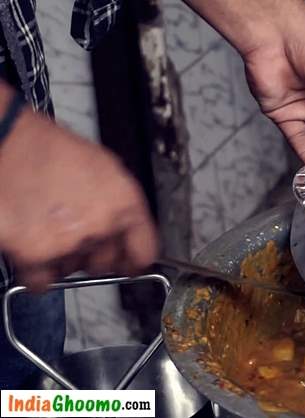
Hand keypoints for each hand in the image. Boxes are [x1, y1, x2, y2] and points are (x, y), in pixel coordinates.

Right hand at [0, 104, 157, 290]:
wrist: (6, 142)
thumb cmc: (48, 149)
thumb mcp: (103, 168)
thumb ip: (118, 204)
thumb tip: (125, 230)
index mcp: (125, 202)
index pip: (144, 251)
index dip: (135, 260)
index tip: (129, 265)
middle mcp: (102, 225)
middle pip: (106, 263)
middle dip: (92, 256)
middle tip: (75, 237)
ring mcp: (70, 241)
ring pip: (72, 270)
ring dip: (62, 259)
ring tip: (47, 229)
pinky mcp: (36, 254)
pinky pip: (43, 282)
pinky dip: (36, 274)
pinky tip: (32, 251)